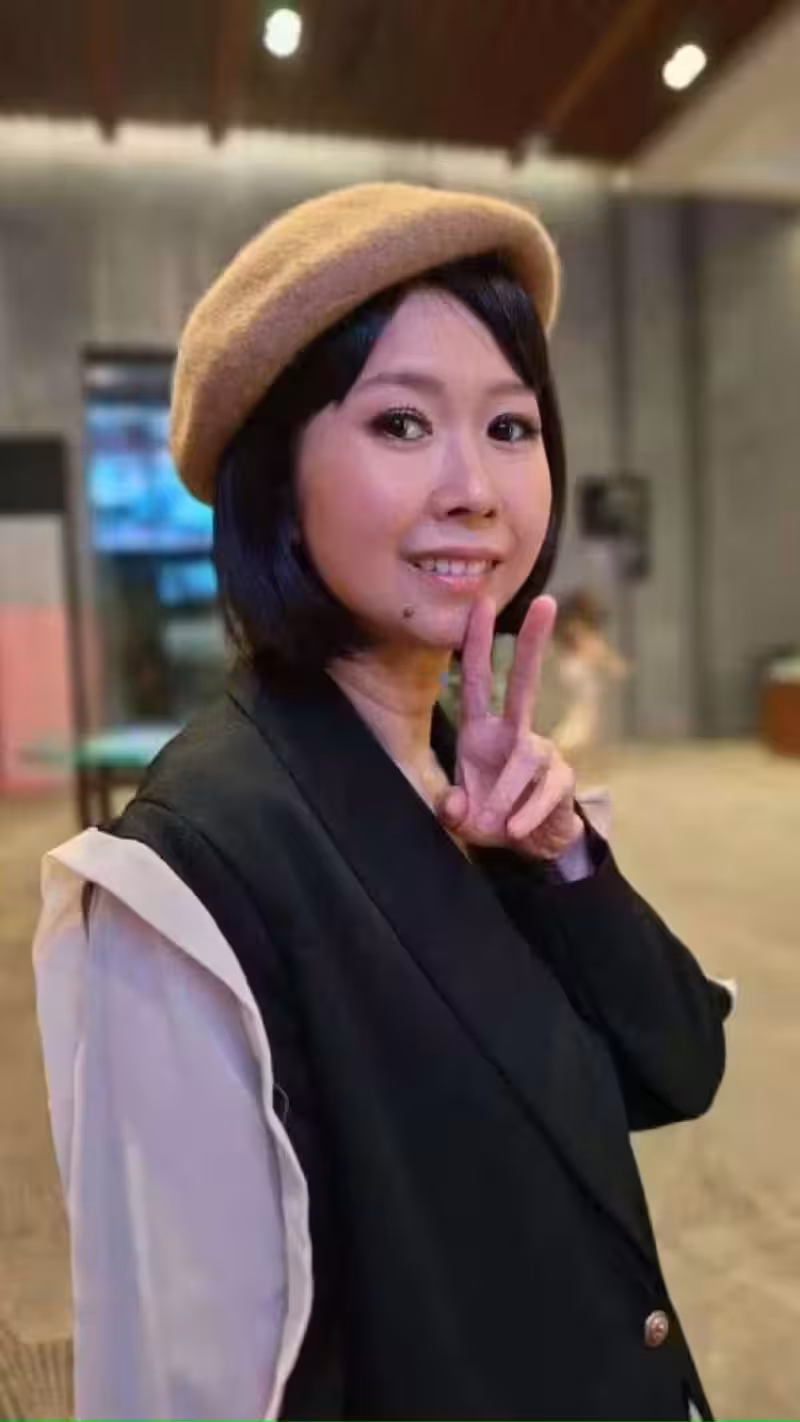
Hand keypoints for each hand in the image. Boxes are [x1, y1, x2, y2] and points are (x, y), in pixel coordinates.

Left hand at [439, 596, 583, 859]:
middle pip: (524, 681)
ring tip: (494, 824)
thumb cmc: (490, 816)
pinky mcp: (561, 779)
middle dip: (533, 642)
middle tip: (545, 601)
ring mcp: (541, 752)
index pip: (475, 679)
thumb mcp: (461, 817)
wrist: (532, 844)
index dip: (475, 643)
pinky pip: (543, 792)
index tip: (480, 603)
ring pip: (524, 760)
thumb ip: (451, 811)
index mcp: (481, 730)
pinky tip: (515, 829)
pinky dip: (527, 813)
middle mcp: (513, 732)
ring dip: (505, 794)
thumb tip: (457, 807)